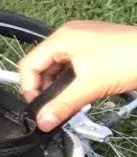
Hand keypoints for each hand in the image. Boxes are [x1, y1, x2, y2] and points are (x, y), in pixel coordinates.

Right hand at [17, 20, 136, 128]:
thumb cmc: (129, 60)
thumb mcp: (91, 87)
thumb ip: (63, 106)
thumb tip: (42, 122)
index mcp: (62, 39)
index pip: (29, 65)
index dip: (29, 88)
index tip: (40, 107)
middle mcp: (70, 34)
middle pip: (43, 64)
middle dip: (46, 88)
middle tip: (55, 107)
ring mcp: (84, 38)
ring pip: (60, 65)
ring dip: (61, 84)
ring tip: (72, 100)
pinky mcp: (97, 44)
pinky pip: (75, 62)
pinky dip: (74, 77)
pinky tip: (84, 90)